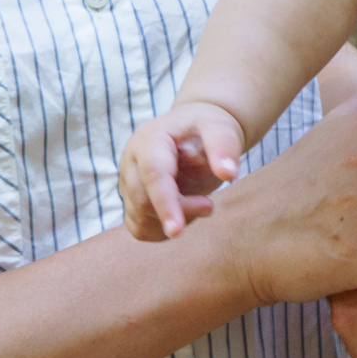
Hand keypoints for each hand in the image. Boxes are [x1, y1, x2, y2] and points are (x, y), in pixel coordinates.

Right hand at [119, 102, 246, 239]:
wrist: (195, 130)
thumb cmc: (207, 127)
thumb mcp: (220, 127)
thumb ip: (224, 146)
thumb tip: (229, 174)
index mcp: (149, 140)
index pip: (152, 176)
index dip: (165, 203)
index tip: (177, 231)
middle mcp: (131, 162)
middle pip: (144, 202)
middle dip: (181, 212)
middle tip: (209, 205)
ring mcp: (127, 183)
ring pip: (140, 220)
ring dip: (175, 221)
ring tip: (198, 202)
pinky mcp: (131, 201)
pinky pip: (140, 229)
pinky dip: (163, 231)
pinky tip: (184, 213)